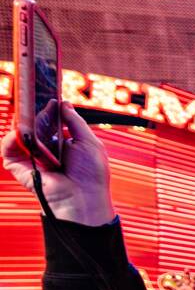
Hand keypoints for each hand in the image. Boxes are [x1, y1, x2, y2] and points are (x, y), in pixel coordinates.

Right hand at [1, 100, 114, 225]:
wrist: (84, 196)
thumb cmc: (92, 173)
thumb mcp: (89, 141)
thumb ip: (75, 122)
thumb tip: (64, 103)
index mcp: (63, 144)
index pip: (50, 122)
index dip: (46, 108)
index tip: (44, 93)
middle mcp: (46, 150)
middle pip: (33, 125)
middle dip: (31, 111)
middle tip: (30, 94)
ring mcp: (32, 158)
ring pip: (19, 135)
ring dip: (21, 122)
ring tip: (26, 111)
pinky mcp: (21, 168)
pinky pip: (8, 150)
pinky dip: (10, 139)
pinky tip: (18, 131)